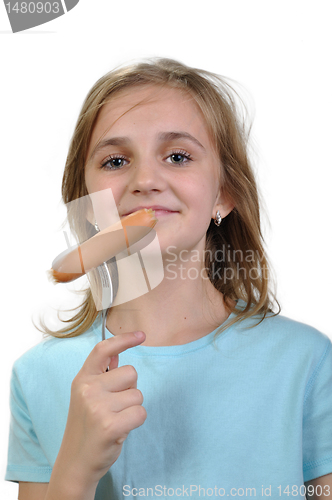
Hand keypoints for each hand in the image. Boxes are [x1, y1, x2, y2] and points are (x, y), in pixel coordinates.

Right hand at [53, 331, 146, 490]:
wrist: (75, 462)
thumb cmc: (87, 426)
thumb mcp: (87, 396)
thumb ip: (102, 375)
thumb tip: (117, 354)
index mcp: (82, 379)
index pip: (103, 350)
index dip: (123, 339)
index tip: (141, 335)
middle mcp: (88, 389)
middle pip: (131, 373)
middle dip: (130, 389)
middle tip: (115, 406)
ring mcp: (97, 407)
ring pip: (138, 395)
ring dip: (132, 408)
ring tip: (115, 420)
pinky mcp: (109, 425)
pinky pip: (140, 413)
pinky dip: (136, 422)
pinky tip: (120, 430)